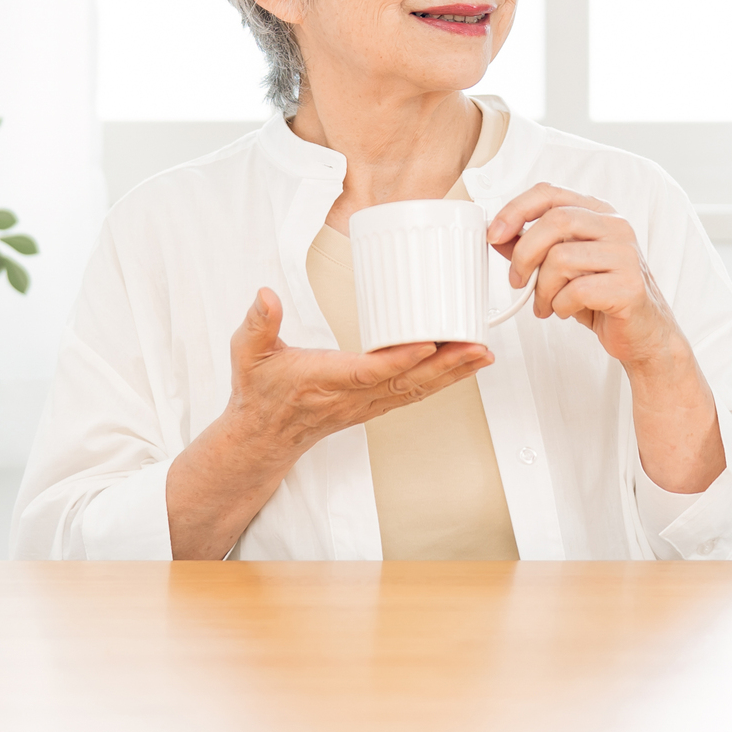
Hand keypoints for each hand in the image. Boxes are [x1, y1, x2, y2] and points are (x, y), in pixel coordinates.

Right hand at [225, 288, 491, 458]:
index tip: (428, 343)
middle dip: (446, 366)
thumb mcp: (248, 353)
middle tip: (478, 347)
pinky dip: (441, 382)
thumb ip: (258, 323)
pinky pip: (412, 395)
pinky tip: (463, 368)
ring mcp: (364, 405)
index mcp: (323, 380)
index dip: (400, 359)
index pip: (368, 371)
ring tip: (483, 354)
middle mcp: (350, 396)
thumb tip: (265, 295)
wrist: (262, 437)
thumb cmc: (259, 392)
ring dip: (452, 374)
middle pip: (405, 383)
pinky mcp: (372, 406)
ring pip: (416, 390)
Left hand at [486, 184, 725, 495]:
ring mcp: (626, 255)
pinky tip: (566, 311)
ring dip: (542, 289)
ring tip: (545, 305)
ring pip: (562, 258)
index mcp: (598, 213)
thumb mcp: (563, 268)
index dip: (515, 210)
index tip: (493, 235)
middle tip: (517, 281)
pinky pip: (577, 290)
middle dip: (524, 254)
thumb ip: (534, 248)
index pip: (549, 193)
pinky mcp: (630, 286)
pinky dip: (561, 305)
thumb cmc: (601, 297)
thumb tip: (498, 236)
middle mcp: (616, 226)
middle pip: (555, 222)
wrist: (644, 334)